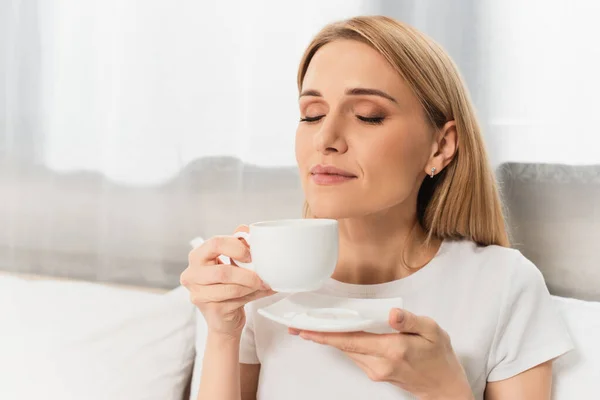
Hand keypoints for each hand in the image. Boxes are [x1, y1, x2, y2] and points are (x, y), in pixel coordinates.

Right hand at [181, 225, 275, 337]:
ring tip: (263, 283)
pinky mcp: (209, 309)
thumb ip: (238, 245)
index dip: (237, 247)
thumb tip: (246, 229)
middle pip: (222, 271)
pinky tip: (259, 291)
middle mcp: (191, 274)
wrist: (224, 320)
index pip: (215, 243)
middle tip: (261, 274)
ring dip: (251, 285)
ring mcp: (197, 294)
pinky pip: (234, 299)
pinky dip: (251, 294)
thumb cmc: (228, 287)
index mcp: (197, 256)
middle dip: (247, 272)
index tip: (252, 254)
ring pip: (230, 286)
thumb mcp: (233, 263)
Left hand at [290, 308, 472, 399]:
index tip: (305, 329)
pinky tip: (342, 334)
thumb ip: (410, 320)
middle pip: (343, 346)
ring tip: (315, 326)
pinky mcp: (377, 374)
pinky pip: (356, 355)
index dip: (325, 334)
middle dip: (321, 335)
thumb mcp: (433, 331)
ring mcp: (377, 371)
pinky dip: (346, 344)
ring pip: (348, 351)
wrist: (444, 388)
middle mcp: (379, 364)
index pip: (350, 340)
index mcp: (392, 350)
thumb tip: (392, 314)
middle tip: (299, 325)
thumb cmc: (440, 358)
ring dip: (332, 339)